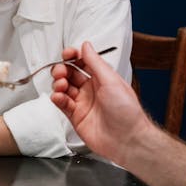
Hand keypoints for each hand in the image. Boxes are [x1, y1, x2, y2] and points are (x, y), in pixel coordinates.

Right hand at [51, 41, 152, 168]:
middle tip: (60, 72)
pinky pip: (62, 104)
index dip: (73, 56)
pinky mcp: (76, 117)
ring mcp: (83, 103)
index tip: (67, 54)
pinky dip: (57, 98)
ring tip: (60, 85)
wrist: (127, 140)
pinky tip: (58, 96)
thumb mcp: (111, 80)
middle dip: (62, 70)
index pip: (83, 62)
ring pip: (64, 88)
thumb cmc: (127, 112)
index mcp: (102, 79)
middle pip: (70, 74)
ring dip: (58, 84)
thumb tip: (86, 46)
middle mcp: (92, 90)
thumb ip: (95, 63)